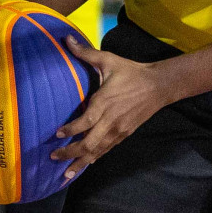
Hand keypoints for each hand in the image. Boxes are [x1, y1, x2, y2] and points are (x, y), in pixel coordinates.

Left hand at [51, 35, 171, 178]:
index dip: (69, 131)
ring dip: (80, 162)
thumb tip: (66, 39)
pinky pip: (107, 150)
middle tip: (53, 157)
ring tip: (66, 174)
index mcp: (104, 102)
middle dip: (69, 153)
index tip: (56, 135)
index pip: (84, 123)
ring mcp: (118, 130)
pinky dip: (94, 158)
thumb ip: (85, 53)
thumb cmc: (131, 72)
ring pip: (97, 151)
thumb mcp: (108, 60)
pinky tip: (86, 164)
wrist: (159, 85)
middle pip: (88, 143)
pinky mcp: (124, 134)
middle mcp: (110, 120)